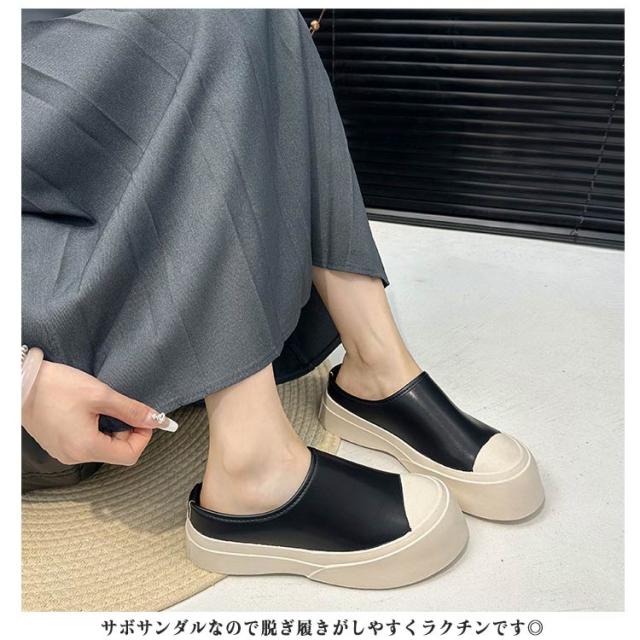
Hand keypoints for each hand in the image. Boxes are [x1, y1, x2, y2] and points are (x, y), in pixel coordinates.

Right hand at [22, 361, 163, 465]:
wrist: (21, 383)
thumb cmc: (56, 387)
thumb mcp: (101, 395)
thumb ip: (131, 410)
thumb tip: (156, 419)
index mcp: (86, 448)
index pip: (129, 456)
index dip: (143, 437)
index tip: (144, 418)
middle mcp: (74, 456)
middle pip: (117, 453)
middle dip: (128, 432)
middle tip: (125, 409)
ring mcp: (64, 452)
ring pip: (103, 448)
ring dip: (112, 430)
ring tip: (104, 408)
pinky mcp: (59, 445)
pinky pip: (87, 443)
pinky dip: (97, 430)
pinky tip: (91, 412)